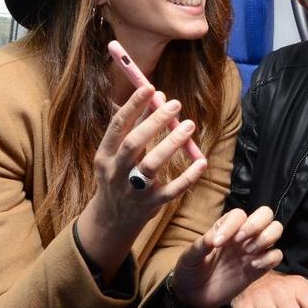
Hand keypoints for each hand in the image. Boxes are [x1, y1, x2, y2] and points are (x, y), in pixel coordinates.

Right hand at [76, 86, 208, 278]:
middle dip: (154, 123)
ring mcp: (133, 191)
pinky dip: (187, 176)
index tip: (150, 87)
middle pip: (133, 144)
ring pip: (151, 166)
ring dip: (171, 144)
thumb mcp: (118, 154)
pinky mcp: (151, 205)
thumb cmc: (120, 176)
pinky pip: (172, 190)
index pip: (118, 126)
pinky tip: (201, 161)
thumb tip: (158, 97)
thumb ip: (137, 126)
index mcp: (105, 155)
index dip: (133, 105)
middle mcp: (116, 173)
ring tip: (188, 125)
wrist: (113, 220)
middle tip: (175, 104)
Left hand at [172, 206, 283, 307]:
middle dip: (257, 223)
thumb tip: (212, 238)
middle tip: (240, 240)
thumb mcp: (189, 257)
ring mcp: (253, 252)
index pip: (239, 215)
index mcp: (226, 228)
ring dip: (266, 238)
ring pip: (275, 230)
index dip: (231, 225)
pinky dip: (269, 258)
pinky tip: (252, 266)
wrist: (193, 296)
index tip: (217, 243)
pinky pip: (276, 256)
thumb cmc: (190, 270)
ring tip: (249, 251)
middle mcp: (243, 236)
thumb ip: (200, 246)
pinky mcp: (259, 269)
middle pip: (265, 214)